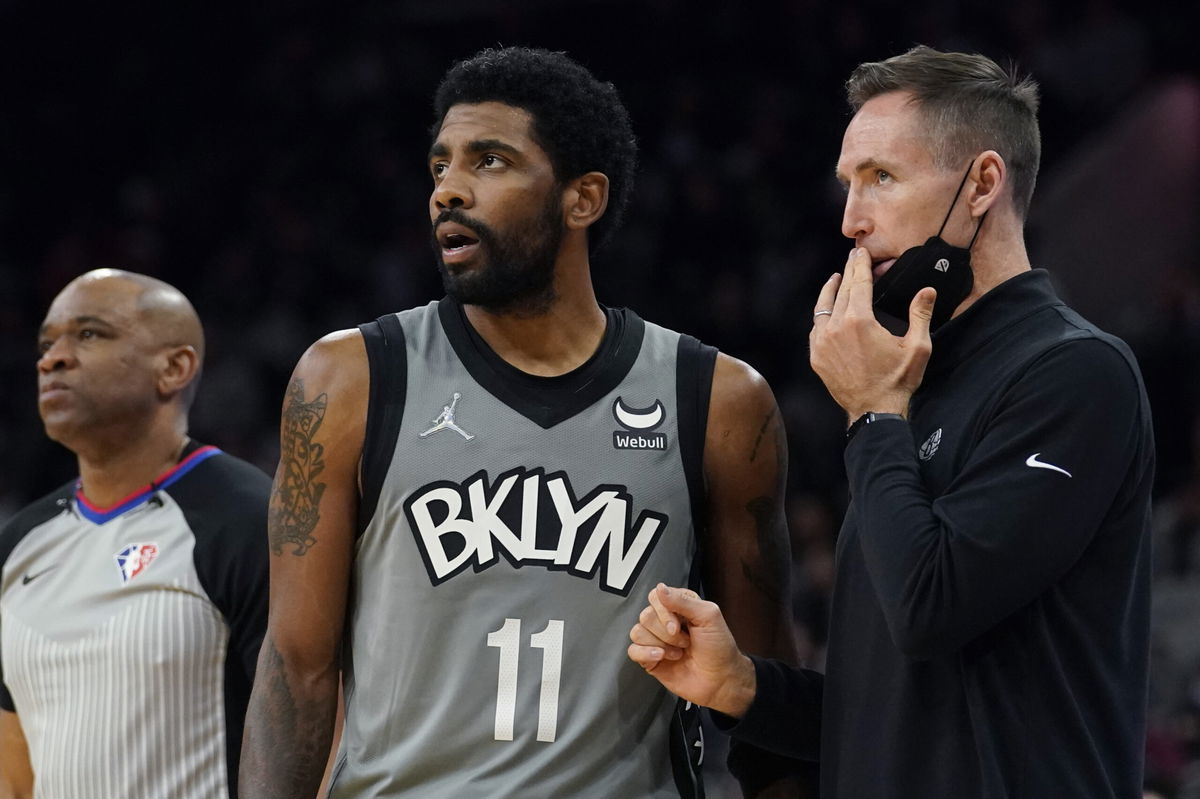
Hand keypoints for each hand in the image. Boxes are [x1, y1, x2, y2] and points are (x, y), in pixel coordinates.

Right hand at [628, 584, 756, 717]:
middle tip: (685, 642)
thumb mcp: (708, 617)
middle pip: (646, 616)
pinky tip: (661, 657)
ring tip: (678, 653)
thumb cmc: (719, 648)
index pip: (655, 597)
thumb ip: (683, 601)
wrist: (720, 680)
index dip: (664, 612)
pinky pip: (633, 650)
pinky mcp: (650, 658)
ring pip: (637, 632)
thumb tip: (660, 588)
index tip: (679, 626)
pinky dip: (646, 654)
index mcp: (678, 606)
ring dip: (660, 644)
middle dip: (666, 632)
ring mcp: (656, 640)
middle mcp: (665, 621)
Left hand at [809, 247, 935, 421]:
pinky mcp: (816, 357)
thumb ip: (920, 314)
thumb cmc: (898, 380)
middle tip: (852, 259)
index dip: (860, 265)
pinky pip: (816, 329)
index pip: (858, 283)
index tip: (860, 252)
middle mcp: (835, 328)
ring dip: (830, 292)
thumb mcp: (917, 347)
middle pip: (841, 292)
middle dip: (847, 273)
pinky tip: (827, 312)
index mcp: (859, 321)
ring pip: (823, 309)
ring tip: (836, 280)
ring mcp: (822, 343)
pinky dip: (822, 316)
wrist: (874, 412)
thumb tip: (928, 290)